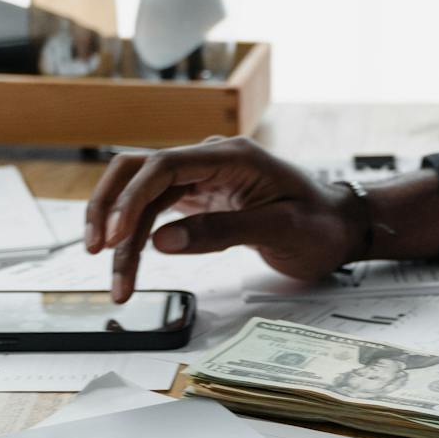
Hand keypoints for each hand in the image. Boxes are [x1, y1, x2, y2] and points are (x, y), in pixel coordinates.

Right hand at [85, 137, 358, 300]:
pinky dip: (138, 236)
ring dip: (122, 233)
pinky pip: (156, 209)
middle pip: (139, 172)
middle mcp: (211, 160)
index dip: (131, 199)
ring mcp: (203, 177)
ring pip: (142, 196)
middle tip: (97, 252)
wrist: (341, 227)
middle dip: (110, 210)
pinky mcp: (201, 198)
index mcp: (232, 156)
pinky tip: (128, 263)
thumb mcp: (280, 230)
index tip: (114, 238)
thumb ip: (222, 232)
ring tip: (118, 282)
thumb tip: (162, 241)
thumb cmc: (320, 225)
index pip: (163, 166)